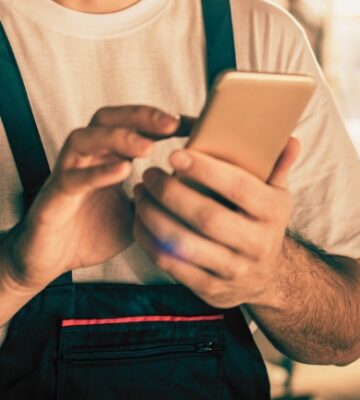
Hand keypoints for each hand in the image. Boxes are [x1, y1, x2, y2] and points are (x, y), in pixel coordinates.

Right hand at [4, 106, 180, 289]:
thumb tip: (197, 190)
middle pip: (108, 119)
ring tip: (149, 147)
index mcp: (109, 158)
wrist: (53, 261)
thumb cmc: (93, 232)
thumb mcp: (139, 214)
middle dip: (141, 117)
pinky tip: (122, 171)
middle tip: (172, 123)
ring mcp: (68, 173)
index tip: (193, 124)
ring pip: (86, 139)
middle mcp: (88, 158)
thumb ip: (160, 198)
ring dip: (119, 138)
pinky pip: (74, 178)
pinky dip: (98, 173)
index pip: (134, 125)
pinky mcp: (55, 197)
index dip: (162, 121)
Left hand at [133, 137, 300, 307]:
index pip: (239, 188)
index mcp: (273, 214)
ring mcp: (234, 271)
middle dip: (170, 193)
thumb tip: (290, 140)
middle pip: (207, 217)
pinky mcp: (210, 290)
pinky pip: (172, 265)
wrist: (267, 276)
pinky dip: (149, 241)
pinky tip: (141, 220)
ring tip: (140, 195)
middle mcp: (257, 245)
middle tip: (150, 175)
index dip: (205, 170)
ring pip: (184, 244)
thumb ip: (278, 166)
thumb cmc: (264, 223)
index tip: (175, 154)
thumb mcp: (278, 195)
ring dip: (153, 216)